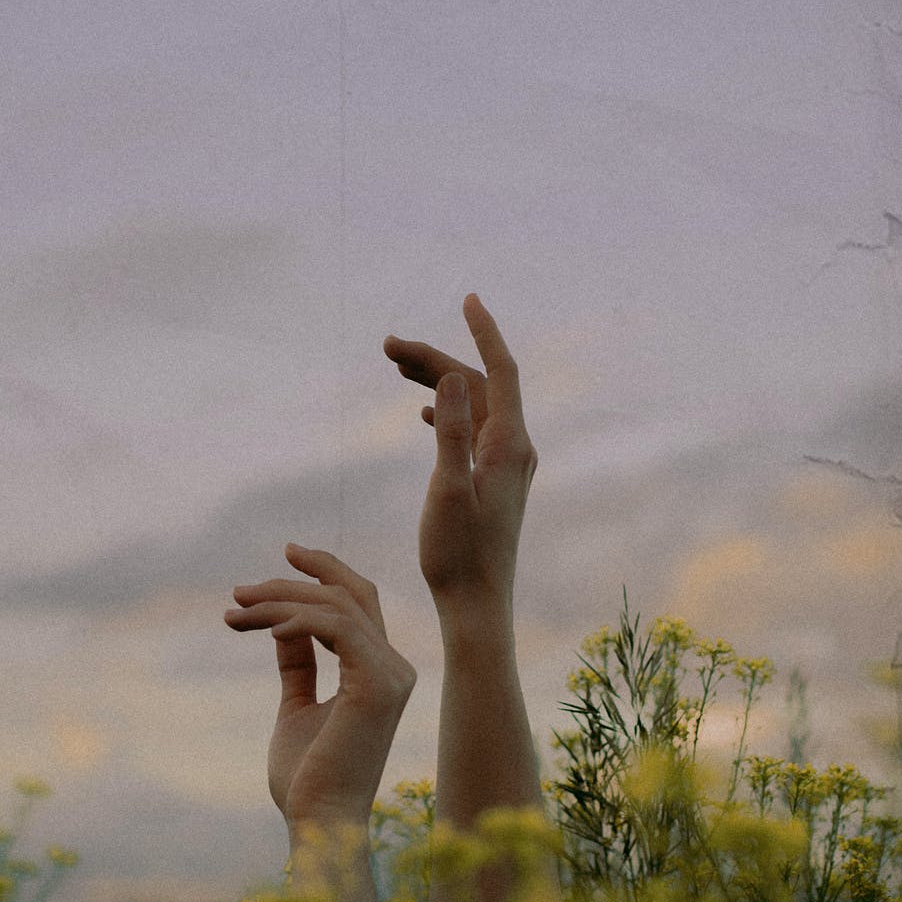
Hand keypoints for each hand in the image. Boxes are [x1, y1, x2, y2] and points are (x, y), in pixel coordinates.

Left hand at [225, 545, 415, 830]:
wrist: (317, 822)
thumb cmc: (307, 777)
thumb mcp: (297, 706)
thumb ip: (297, 664)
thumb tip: (282, 627)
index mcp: (380, 672)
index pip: (358, 604)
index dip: (325, 573)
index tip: (285, 556)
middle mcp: (395, 667)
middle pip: (351, 595)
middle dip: (296, 581)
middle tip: (240, 589)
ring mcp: (390, 674)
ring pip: (337, 607)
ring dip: (281, 602)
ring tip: (238, 610)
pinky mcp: (376, 684)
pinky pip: (337, 629)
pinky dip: (298, 621)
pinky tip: (263, 630)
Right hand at [384, 294, 536, 612]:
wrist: (477, 603)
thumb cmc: (458, 555)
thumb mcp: (447, 489)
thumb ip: (452, 432)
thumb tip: (451, 377)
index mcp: (509, 445)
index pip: (500, 371)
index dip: (484, 331)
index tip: (467, 299)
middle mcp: (515, 449)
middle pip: (478, 384)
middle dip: (435, 358)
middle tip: (386, 345)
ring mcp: (506, 465)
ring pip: (472, 406)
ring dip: (436, 382)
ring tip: (393, 365)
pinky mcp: (493, 481)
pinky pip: (473, 430)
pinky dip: (448, 411)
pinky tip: (424, 412)